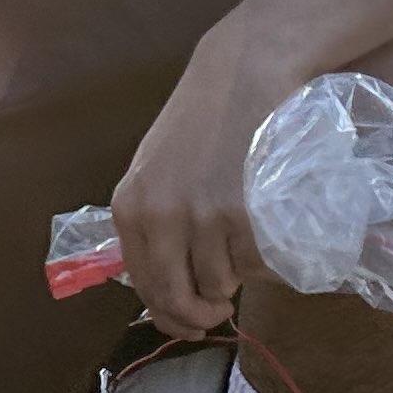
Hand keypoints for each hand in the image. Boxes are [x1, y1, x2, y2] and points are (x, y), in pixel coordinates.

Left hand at [110, 47, 292, 339]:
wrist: (244, 69)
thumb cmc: (203, 118)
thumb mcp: (157, 169)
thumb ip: (153, 220)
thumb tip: (165, 284)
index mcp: (129, 207)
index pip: (142, 285)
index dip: (167, 315)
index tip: (186, 323)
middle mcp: (159, 217)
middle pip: (176, 298)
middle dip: (198, 316)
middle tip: (217, 313)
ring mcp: (202, 217)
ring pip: (219, 285)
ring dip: (234, 279)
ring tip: (241, 245)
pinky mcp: (245, 214)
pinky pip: (255, 267)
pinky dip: (262, 262)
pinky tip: (263, 232)